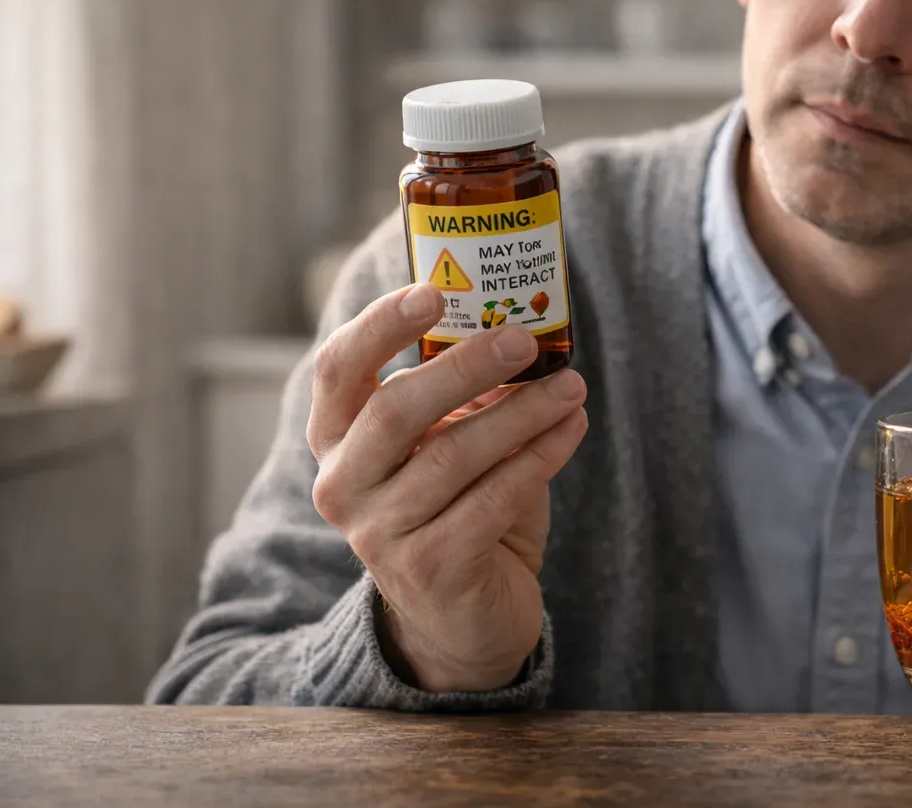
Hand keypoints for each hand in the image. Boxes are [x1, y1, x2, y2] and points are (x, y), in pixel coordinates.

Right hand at [307, 283, 588, 692]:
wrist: (462, 622)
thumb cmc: (458, 510)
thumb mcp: (448, 444)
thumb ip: (465, 396)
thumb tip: (518, 325)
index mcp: (338, 439)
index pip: (338, 369)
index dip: (379, 325)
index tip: (432, 291)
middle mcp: (344, 485)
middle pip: (398, 408)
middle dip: (467, 366)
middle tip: (525, 340)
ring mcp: (381, 533)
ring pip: (455, 455)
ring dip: (523, 413)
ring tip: (573, 387)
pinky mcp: (432, 569)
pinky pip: (493, 498)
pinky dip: (540, 457)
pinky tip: (573, 430)